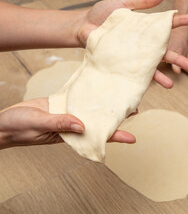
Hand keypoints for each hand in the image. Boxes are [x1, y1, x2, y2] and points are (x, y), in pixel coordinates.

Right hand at [0, 98, 135, 148]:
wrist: (4, 122)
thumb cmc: (18, 128)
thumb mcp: (38, 124)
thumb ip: (59, 124)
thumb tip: (82, 125)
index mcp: (69, 134)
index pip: (97, 137)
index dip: (115, 137)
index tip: (132, 138)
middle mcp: (72, 125)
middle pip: (99, 122)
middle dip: (116, 118)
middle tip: (135, 109)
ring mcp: (67, 114)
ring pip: (91, 110)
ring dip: (105, 105)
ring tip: (121, 98)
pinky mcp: (60, 104)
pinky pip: (77, 100)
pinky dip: (88, 95)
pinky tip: (98, 90)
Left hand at [76, 0, 187, 87]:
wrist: (81, 27)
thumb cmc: (101, 15)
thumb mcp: (122, 5)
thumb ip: (142, 2)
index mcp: (144, 29)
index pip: (166, 26)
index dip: (180, 22)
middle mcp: (141, 44)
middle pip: (163, 52)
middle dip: (177, 59)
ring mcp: (132, 56)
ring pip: (150, 67)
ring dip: (161, 77)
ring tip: (171, 85)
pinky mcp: (121, 64)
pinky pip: (133, 75)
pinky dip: (140, 83)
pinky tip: (147, 89)